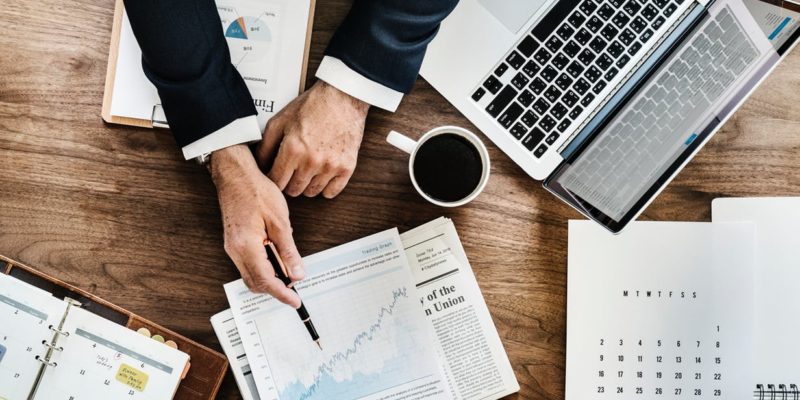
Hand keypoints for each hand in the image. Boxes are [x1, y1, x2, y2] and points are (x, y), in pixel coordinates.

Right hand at [211, 144, 303, 307]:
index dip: (282, 294)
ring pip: (251, 275)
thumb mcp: (280, 222)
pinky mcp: (233, 243)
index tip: (294, 301)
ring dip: (269, 278)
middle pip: (255, 283)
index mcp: (246, 246)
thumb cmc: (256, 191)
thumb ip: (288, 251)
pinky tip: (276, 257)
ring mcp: (232, 247)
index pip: (265, 280)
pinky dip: (263, 267)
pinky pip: (248, 264)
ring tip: (288, 270)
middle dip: (275, 289)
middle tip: (295, 287)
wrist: (236, 175)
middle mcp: (235, 250)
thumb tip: (296, 273)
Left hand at [256, 81, 369, 197]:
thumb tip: (259, 166)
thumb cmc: (311, 106)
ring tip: (307, 170)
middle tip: (291, 171)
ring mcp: (331, 166)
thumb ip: (266, 145)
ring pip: (311, 193)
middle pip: (293, 190)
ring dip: (306, 185)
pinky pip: (331, 192)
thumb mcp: (281, 120)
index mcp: (293, 149)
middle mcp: (311, 161)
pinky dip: (325, 187)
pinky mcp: (346, 167)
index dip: (273, 180)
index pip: (276, 182)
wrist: (343, 97)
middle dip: (288, 183)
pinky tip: (321, 174)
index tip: (275, 174)